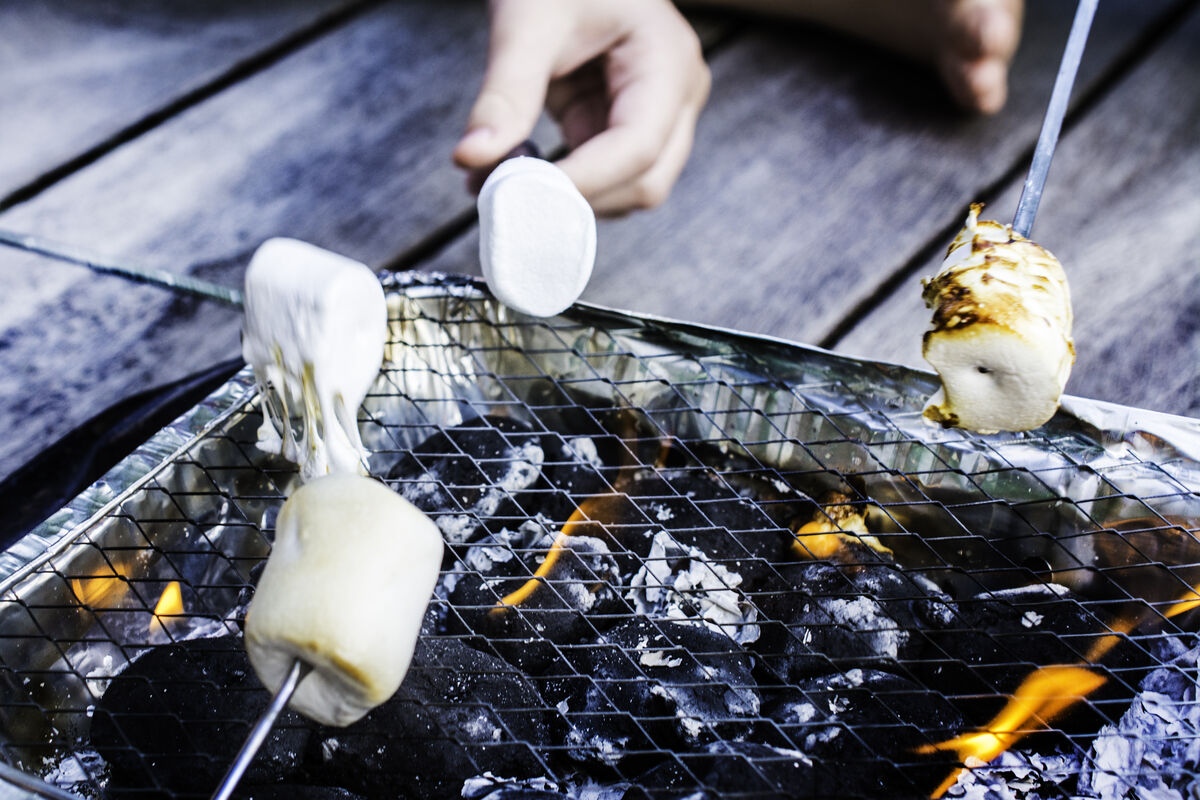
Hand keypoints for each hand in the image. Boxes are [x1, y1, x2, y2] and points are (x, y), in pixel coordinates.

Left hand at [453, 0, 710, 215]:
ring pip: (628, 190)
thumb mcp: (527, 24)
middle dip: (579, 197)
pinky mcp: (628, 127)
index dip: (583, 181)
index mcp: (667, 62)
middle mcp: (679, 95)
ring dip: (569, 197)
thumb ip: (505, 94)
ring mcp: (661, 116)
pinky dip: (563, 184)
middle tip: (502, 193)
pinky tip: (516, 170)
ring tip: (500, 177)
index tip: (518, 194)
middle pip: (646, 182)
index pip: (638, 147)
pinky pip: (605, 177)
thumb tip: (472, 158)